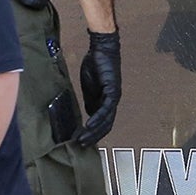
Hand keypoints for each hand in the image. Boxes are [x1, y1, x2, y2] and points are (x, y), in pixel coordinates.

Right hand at [74, 29, 120, 146]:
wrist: (101, 49)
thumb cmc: (95, 65)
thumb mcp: (89, 88)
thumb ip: (90, 101)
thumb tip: (89, 114)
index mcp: (107, 101)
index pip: (103, 123)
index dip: (94, 133)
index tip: (83, 141)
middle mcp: (113, 101)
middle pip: (106, 125)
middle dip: (93, 137)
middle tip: (81, 145)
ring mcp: (114, 96)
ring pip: (107, 120)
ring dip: (94, 131)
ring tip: (83, 139)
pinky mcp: (112, 90)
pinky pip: (106, 108)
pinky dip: (97, 118)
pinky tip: (89, 126)